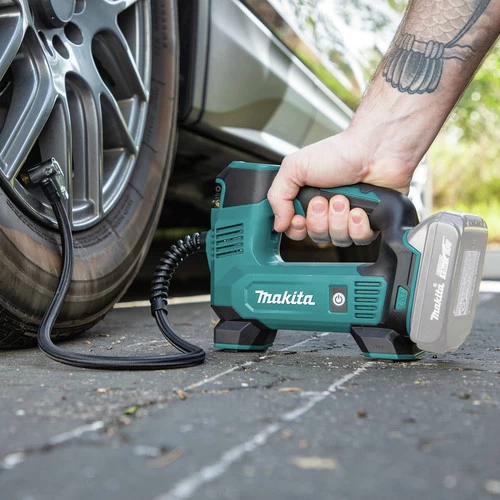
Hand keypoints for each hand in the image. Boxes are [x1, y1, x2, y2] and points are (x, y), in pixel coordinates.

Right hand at [267, 128, 414, 245]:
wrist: (374, 150)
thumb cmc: (339, 153)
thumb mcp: (295, 167)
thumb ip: (278, 195)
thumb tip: (277, 223)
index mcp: (308, 199)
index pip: (297, 230)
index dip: (297, 229)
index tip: (299, 218)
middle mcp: (328, 211)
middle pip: (317, 237)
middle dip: (319, 220)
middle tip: (323, 200)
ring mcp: (348, 218)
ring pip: (338, 240)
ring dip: (339, 220)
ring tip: (343, 199)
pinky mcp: (369, 222)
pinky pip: (360, 240)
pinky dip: (358, 226)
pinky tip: (359, 210)